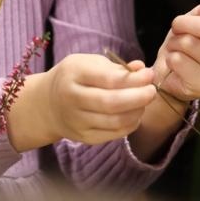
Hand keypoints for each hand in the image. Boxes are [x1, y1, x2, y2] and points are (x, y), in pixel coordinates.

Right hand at [36, 54, 159, 145]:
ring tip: (143, 103)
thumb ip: (117, 68)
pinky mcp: (83, 137)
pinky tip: (134, 115)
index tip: (149, 75)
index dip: (133, 79)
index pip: (108, 79)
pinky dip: (130, 124)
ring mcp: (76, 120)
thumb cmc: (75, 78)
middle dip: (138, 97)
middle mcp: (71, 98)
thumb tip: (142, 70)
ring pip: (115, 121)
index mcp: (73, 74)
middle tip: (152, 91)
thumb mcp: (89, 63)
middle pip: (111, 103)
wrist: (47, 103)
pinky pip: (114, 134)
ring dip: (137, 112)